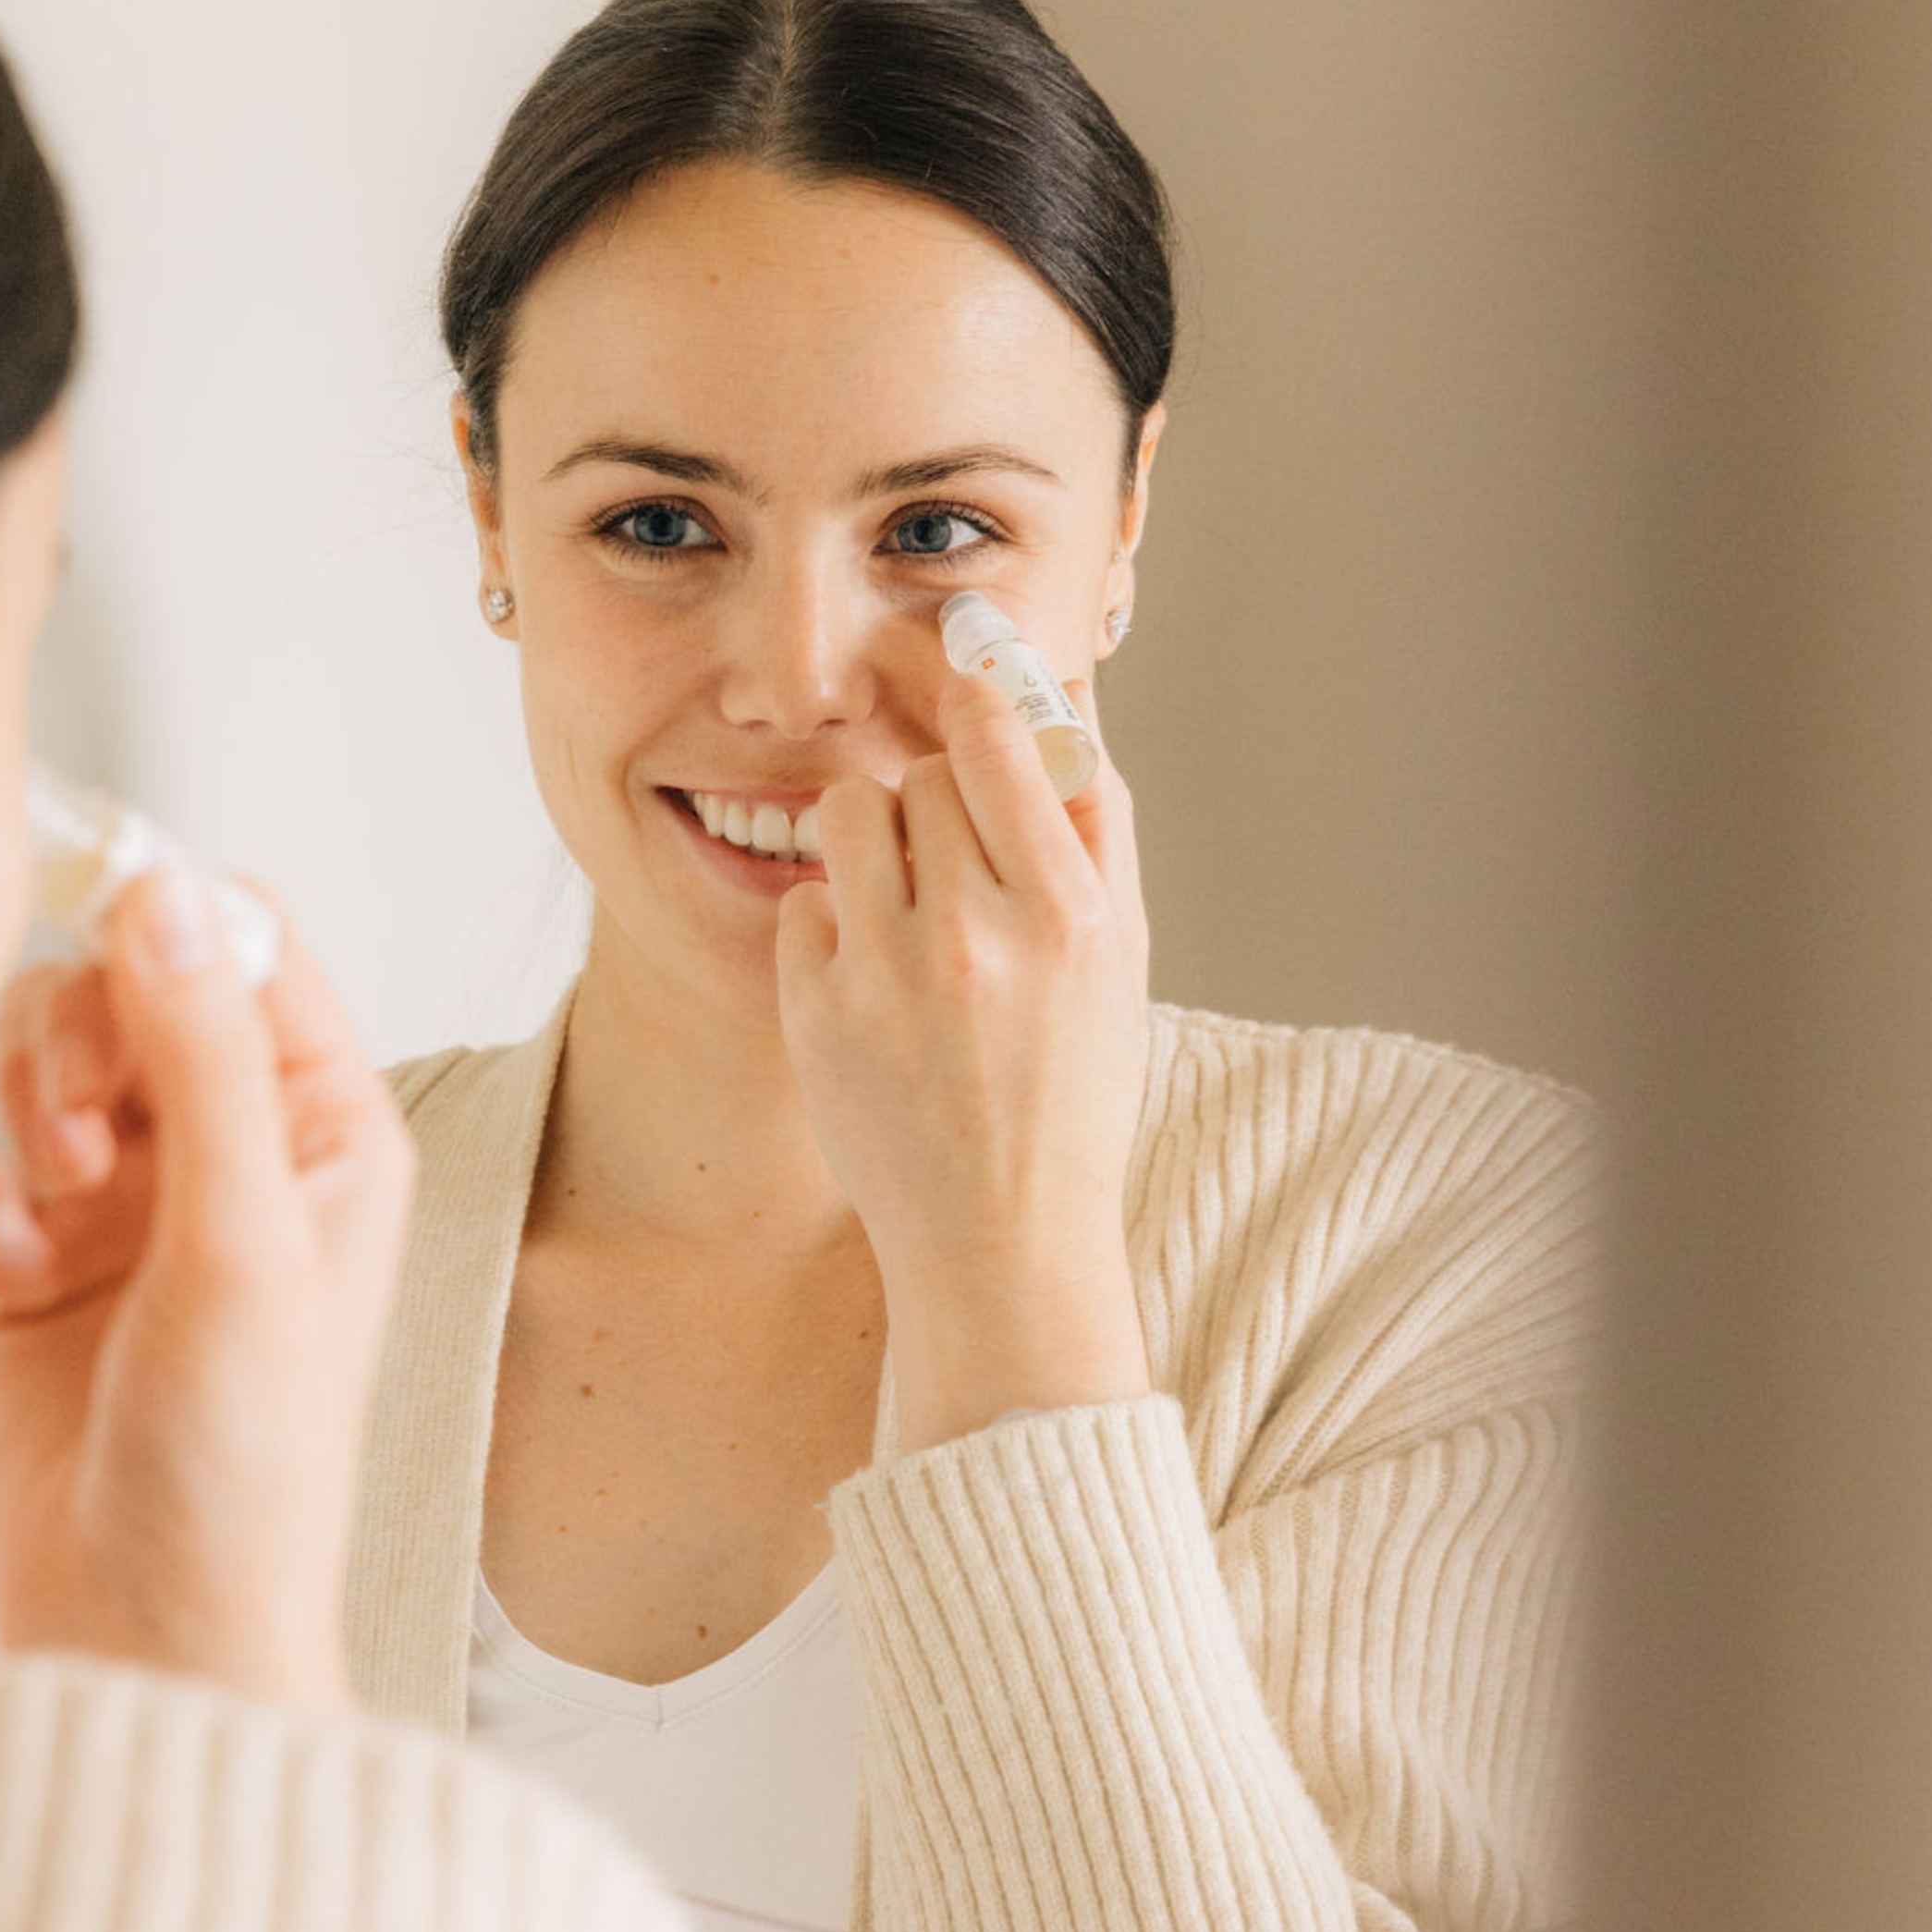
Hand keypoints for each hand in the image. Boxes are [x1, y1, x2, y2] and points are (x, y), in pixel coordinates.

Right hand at [0, 866, 414, 1708]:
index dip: (165, 924)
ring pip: (38, 1056)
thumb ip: (202, 1059)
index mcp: (323, 1126)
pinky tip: (0, 1272)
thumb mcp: (239, 1241)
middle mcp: (230, 1147)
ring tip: (48, 1216)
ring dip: (19, 1115)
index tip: (93, 933)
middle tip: (78, 1145)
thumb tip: (168, 895)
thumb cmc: (244, 1469)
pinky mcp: (31, 1254)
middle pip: (124, 982)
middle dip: (77, 1041)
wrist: (145, 1632)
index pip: (246, 945)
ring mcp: (126, 1199)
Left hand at [774, 662, 1152, 1445]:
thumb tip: (1063, 697)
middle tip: (957, 860)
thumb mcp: (1124, 959)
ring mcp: (887, 977)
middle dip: (935, 796)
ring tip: (906, 901)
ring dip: (874, 835)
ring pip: (851, 811)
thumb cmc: (1071, 1094)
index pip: (999, 738)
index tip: (968, 688)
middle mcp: (977, 939)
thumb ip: (1096, 826)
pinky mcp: (816, 1012)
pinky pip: (808, 899)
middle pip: (922, 772)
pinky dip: (834, 923)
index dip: (978, 699)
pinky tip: (873, 981)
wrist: (1002, 1243)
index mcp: (1070, 918)